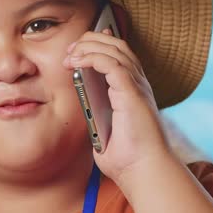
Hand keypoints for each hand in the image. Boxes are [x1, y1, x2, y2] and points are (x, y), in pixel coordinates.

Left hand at [63, 26, 176, 182]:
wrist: (142, 170)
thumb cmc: (127, 157)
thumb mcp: (104, 130)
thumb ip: (96, 115)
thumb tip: (84, 107)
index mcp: (132, 90)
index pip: (119, 54)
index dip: (99, 44)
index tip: (76, 49)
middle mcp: (138, 84)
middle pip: (117, 46)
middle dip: (90, 41)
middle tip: (69, 51)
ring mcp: (137, 87)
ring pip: (115, 50)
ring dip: (89, 47)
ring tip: (70, 55)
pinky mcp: (132, 93)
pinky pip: (112, 64)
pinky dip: (93, 58)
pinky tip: (78, 62)